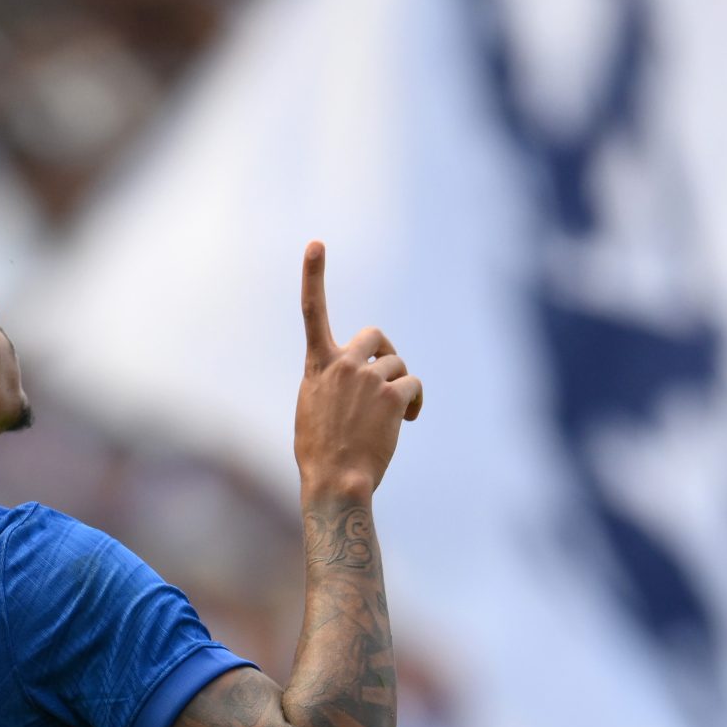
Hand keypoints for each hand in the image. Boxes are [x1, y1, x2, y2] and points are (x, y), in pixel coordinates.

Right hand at [292, 241, 421, 498]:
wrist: (335, 481)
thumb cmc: (320, 454)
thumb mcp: (313, 409)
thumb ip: (329, 383)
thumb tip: (354, 379)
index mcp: (317, 366)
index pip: (312, 312)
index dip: (313, 276)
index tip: (315, 245)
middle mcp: (341, 365)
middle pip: (374, 337)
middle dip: (385, 353)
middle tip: (387, 378)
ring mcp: (367, 378)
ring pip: (396, 366)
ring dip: (398, 387)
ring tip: (391, 417)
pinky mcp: (392, 395)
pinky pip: (413, 384)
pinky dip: (414, 401)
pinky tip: (406, 421)